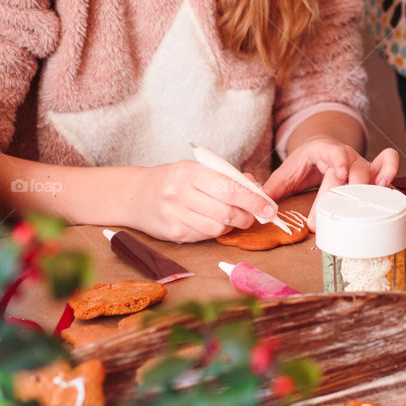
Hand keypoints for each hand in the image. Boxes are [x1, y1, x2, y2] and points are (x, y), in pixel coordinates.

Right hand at [127, 160, 277, 242]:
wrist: (135, 196)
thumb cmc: (173, 180)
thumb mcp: (196, 169)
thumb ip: (226, 177)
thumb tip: (256, 187)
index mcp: (189, 171)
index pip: (229, 187)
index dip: (253, 199)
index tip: (269, 206)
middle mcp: (180, 192)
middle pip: (226, 210)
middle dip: (247, 215)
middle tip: (257, 216)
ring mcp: (175, 214)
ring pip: (218, 226)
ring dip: (233, 225)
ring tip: (236, 218)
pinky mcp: (173, 233)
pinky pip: (205, 235)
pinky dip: (217, 231)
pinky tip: (216, 223)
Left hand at [264, 140, 400, 219]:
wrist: (319, 149)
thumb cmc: (302, 164)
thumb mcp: (285, 173)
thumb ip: (271, 190)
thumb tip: (257, 207)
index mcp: (323, 150)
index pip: (334, 152)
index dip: (339, 161)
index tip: (340, 174)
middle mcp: (346, 154)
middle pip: (351, 172)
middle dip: (340, 196)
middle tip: (324, 221)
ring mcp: (360, 162)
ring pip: (370, 172)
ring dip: (369, 190)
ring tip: (365, 208)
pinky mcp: (371, 171)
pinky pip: (387, 164)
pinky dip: (390, 173)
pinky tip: (386, 189)